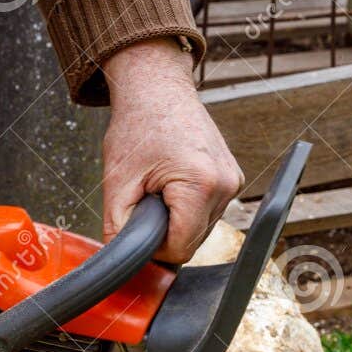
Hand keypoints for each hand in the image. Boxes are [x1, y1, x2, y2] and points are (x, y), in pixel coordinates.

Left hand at [101, 38, 243, 263]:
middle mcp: (226, 184)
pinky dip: (188, 207)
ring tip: (159, 187)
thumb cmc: (138, 124)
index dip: (154, 249)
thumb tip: (121, 263)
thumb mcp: (117, 182)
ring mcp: (234, 181)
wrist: (157, 87)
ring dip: (177, 219)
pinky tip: (172, 183)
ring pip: (202, 229)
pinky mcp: (233, 178)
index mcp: (200, 184)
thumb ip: (118, 228)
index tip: (138, 228)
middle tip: (145, 200)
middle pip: (194, 242)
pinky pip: (208, 211)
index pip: (180, 249)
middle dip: (166, 232)